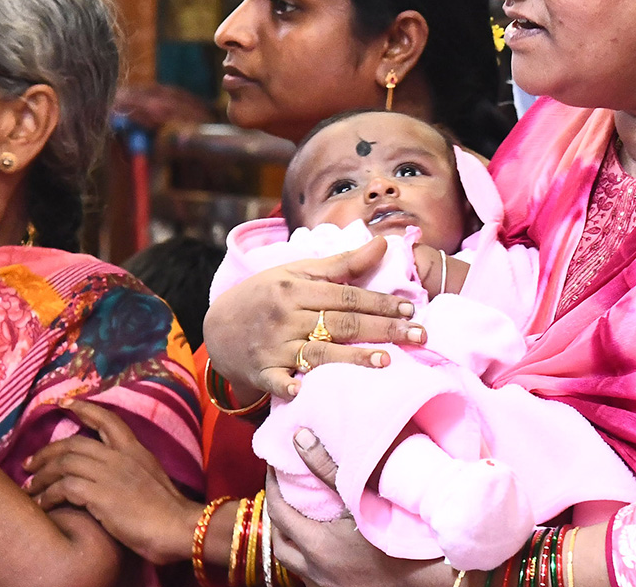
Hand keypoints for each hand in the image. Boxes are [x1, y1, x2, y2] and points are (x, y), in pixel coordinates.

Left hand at [25, 400, 199, 565]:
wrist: (177, 526)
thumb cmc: (167, 509)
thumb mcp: (151, 477)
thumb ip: (131, 471)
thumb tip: (114, 477)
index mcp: (135, 449)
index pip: (107, 419)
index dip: (83, 408)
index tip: (63, 402)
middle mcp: (119, 456)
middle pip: (74, 443)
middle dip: (46, 451)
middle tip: (28, 463)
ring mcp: (109, 474)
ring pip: (64, 463)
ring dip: (41, 476)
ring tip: (30, 489)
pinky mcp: (100, 494)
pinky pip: (64, 488)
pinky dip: (48, 496)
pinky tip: (42, 506)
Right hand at [204, 238, 427, 398]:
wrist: (217, 325)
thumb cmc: (264, 295)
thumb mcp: (296, 273)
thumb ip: (341, 263)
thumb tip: (383, 244)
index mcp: (296, 288)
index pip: (346, 295)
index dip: (379, 302)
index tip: (409, 308)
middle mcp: (286, 316)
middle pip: (341, 323)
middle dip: (382, 328)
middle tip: (418, 336)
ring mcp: (274, 346)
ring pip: (318, 352)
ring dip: (351, 357)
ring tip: (385, 361)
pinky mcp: (261, 371)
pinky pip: (277, 381)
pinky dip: (288, 386)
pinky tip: (303, 391)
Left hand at [268, 431, 447, 586]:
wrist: (432, 576)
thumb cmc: (401, 533)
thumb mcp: (362, 495)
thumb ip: (327, 466)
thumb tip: (299, 437)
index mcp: (316, 544)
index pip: (278, 512)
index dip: (272, 486)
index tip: (273, 466)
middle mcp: (316, 569)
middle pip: (279, 542)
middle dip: (276, 516)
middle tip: (282, 491)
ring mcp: (328, 585)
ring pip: (295, 563)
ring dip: (292, 539)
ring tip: (300, 516)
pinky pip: (312, 576)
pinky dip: (309, 557)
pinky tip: (324, 545)